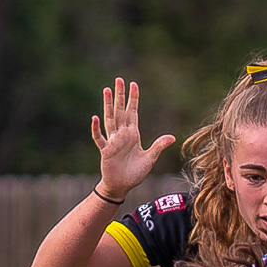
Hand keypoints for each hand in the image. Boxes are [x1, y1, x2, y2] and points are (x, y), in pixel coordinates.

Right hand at [91, 78, 174, 199]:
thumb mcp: (149, 158)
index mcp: (132, 134)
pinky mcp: (105, 150)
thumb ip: (158, 146)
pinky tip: (94, 117)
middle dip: (120, 95)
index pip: (133, 112)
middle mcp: (122, 134)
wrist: (121, 186)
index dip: (133, 98)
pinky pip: (99, 138)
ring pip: (110, 119)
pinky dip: (96, 128)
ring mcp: (113, 141)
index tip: (134, 84)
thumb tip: (172, 137)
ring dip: (108, 105)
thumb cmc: (134, 173)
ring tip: (107, 90)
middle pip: (120, 110)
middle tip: (119, 79)